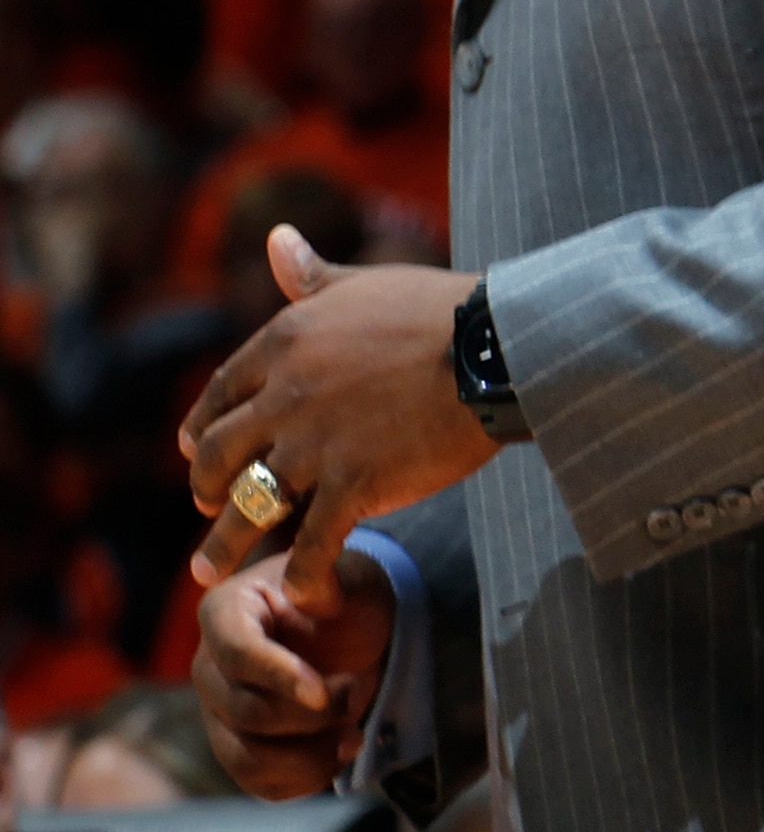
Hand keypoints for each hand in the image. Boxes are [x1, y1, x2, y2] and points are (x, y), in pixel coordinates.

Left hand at [178, 230, 497, 614]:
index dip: (201, 428)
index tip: (196, 450)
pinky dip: (306, 573)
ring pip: (249, 508)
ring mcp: (316, 445)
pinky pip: (312, 543)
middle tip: (211, 509)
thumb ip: (314, 275)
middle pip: (219, 456)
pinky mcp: (355, 484)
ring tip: (210, 573)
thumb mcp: (366, 284)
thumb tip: (275, 240)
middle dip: (207, 489)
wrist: (498, 346)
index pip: (219, 394)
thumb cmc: (442, 309)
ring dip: (223, 548)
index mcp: (285, 343)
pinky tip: (309, 591)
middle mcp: (285, 396)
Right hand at [192, 542, 396, 798]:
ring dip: (310, 756)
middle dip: (312, 714)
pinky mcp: (238, 748)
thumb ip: (323, 585)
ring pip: (247, 759)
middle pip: (245, 712)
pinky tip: (339, 753)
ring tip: (354, 734)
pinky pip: (261, 784)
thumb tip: (305, 586)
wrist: (355, 633)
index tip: (322, 693)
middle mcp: (208, 667)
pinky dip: (307, 778)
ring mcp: (217, 713)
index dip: (280, 677)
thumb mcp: (346, 582)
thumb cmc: (347, 600)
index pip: (237, 653)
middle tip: (356, 690)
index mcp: (224, 612)